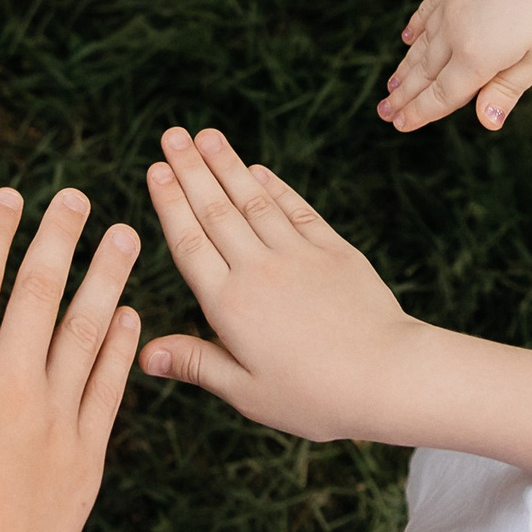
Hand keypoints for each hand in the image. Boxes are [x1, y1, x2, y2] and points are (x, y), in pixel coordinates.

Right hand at [0, 186, 138, 531]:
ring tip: (123, 236)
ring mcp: (55, 421)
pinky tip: (129, 319)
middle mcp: (10, 384)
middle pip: (39, 290)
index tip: (9, 194)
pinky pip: (109, 387)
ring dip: (106, 276)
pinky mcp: (85, 460)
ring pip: (88, 328)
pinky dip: (120, 346)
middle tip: (75, 196)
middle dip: (57, 235)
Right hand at [138, 127, 424, 443]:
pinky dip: (275, 187)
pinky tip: (258, 170)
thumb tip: (143, 352)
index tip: (155, 169)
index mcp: (229, 305)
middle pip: (216, 211)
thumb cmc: (314, 396)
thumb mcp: (247, 392)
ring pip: (253, 201)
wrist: (388, 376)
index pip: (189, 243)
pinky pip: (296, 210)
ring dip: (227, 165)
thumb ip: (195, 364)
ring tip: (206, 135)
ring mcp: (297, 255)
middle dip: (190, 170)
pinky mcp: (333, 250)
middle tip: (171, 135)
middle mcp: (258, 270)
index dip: (170, 203)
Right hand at [379, 0, 531, 131]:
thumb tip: (485, 122)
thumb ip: (508, 88)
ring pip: (423, 40)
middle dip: (404, 94)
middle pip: (426, 70)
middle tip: (384, 112)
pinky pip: (429, 7)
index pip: (441, 94)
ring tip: (392, 82)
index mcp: (478, 54)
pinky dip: (417, 26)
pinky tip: (408, 37)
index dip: (419, 112)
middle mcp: (456, 27)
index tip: (399, 125)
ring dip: (407, 64)